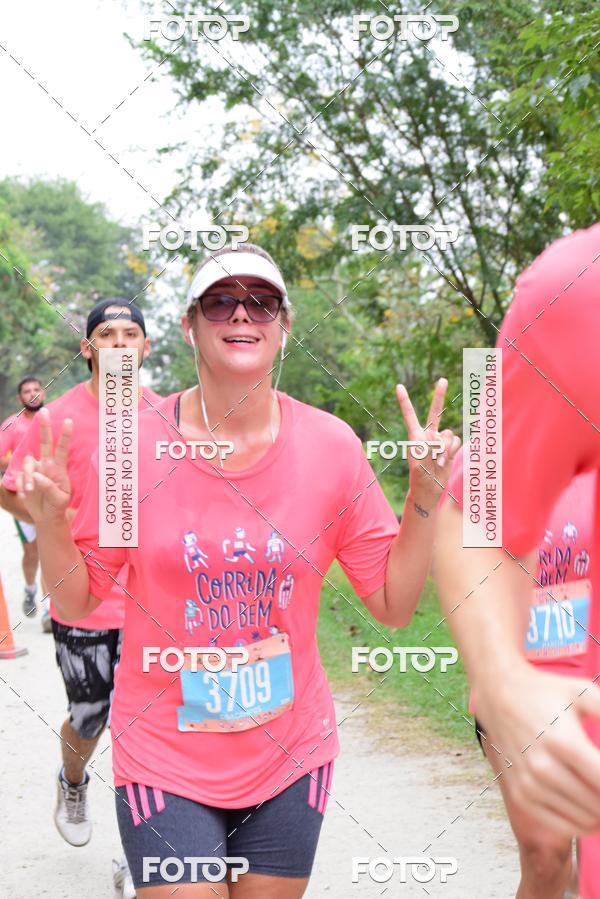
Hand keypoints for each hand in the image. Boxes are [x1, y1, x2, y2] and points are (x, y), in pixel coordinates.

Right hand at [15, 408, 72, 523]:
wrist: (46, 516)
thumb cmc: (57, 505)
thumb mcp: (59, 500)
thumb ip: (50, 488)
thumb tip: (37, 477)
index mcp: (59, 467)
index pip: (62, 448)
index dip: (65, 435)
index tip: (69, 421)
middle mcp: (47, 465)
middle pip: (44, 442)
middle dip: (44, 427)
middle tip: (44, 411)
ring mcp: (35, 470)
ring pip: (28, 462)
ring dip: (29, 475)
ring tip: (31, 490)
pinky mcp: (24, 476)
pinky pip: (20, 476)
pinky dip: (23, 486)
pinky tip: (27, 494)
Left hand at [395, 378, 460, 508]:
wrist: (429, 488)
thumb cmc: (419, 477)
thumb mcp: (419, 464)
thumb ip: (429, 448)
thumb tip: (440, 439)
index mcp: (415, 436)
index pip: (410, 415)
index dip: (405, 401)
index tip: (398, 386)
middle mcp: (428, 435)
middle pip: (435, 412)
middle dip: (439, 395)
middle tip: (442, 379)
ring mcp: (440, 441)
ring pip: (448, 434)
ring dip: (445, 448)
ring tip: (437, 462)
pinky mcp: (449, 448)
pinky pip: (456, 442)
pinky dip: (451, 452)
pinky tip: (444, 461)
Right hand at [475, 662, 599, 835]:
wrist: (499, 694)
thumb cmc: (545, 693)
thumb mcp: (583, 693)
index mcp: (563, 741)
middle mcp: (543, 767)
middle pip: (599, 805)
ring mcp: (530, 784)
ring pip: (585, 819)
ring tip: (599, 790)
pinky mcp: (522, 796)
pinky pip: (565, 826)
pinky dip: (586, 824)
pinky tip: (593, 809)